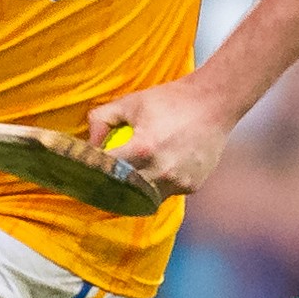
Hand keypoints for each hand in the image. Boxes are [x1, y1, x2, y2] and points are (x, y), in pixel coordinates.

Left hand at [88, 77, 234, 198]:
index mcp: (143, 148)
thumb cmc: (169, 100)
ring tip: (126, 180)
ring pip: (145, 197)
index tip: (83, 171)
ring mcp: (178, 181)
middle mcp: (161, 170)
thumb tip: (89, 145)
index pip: (106, 170)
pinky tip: (156, 171)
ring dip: (135, 191)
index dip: (91, 172)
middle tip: (98, 183)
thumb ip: (101, 119)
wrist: (214, 103)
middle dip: (109, 187)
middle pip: (123, 191)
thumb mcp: (130, 102)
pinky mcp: (192, 186)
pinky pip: (166, 193)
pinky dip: (158, 186)